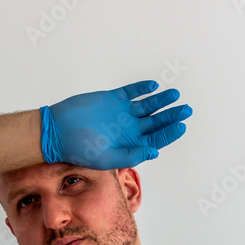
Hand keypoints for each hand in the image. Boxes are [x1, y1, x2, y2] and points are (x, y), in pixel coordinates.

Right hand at [41, 80, 191, 169]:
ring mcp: (122, 113)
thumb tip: (154, 151)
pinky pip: (131, 92)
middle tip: (186, 109)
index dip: (169, 133)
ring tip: (175, 94)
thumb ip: (132, 155)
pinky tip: (153, 86)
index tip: (181, 126)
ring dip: (161, 100)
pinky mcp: (112, 99)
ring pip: (147, 105)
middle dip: (171, 115)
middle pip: (156, 121)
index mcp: (131, 145)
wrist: (59, 131)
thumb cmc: (81, 149)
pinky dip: (142, 88)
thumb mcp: (108, 158)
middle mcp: (129, 129)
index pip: (156, 139)